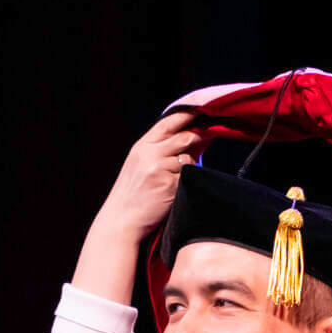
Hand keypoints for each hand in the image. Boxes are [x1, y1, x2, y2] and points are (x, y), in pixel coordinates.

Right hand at [74, 110, 204, 303]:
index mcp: (141, 146)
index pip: (168, 123)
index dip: (187, 116)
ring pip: (189, 158)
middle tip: (209, 140)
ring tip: (178, 179)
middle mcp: (149, 154)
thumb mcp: (141, 165)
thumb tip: (196, 137)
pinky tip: (175, 191)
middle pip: (185, 137)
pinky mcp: (169, 185)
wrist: (121, 221)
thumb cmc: (135, 195)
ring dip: (192, 166)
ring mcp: (159, 169)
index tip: (203, 111)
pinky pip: (189, 177)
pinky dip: (188, 182)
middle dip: (199, 139)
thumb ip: (162, 150)